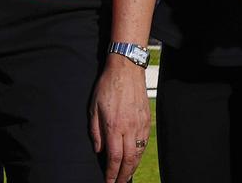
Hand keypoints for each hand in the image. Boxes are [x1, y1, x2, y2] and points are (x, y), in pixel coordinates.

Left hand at [90, 54, 150, 182]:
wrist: (126, 70)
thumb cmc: (107, 86)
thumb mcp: (93, 107)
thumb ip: (95, 131)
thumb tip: (99, 150)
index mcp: (114, 126)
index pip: (114, 157)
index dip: (112, 172)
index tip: (109, 181)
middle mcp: (129, 128)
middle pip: (129, 159)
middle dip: (124, 175)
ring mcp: (140, 125)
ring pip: (139, 153)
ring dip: (133, 167)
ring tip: (127, 175)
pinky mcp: (147, 121)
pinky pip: (145, 143)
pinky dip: (140, 154)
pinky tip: (135, 158)